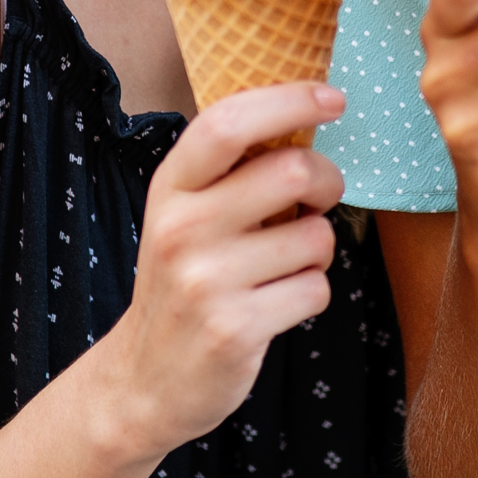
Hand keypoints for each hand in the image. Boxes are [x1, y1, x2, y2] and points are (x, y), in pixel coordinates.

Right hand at [100, 81, 344, 458]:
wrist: (145, 379)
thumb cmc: (184, 281)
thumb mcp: (185, 215)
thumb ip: (231, 171)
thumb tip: (308, 114)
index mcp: (171, 189)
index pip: (228, 123)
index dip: (289, 100)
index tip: (333, 98)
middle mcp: (182, 229)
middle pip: (292, 171)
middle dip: (327, 182)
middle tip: (318, 198)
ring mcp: (206, 281)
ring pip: (316, 237)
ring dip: (318, 250)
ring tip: (283, 266)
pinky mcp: (235, 329)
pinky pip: (315, 290)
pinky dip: (310, 294)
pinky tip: (275, 305)